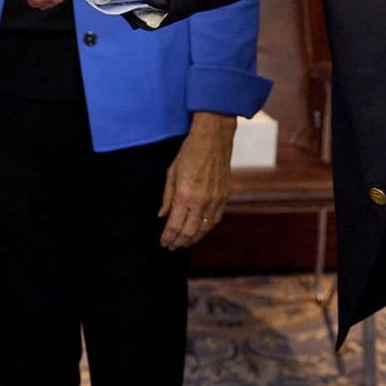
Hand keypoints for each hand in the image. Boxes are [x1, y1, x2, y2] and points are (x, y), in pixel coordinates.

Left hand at [158, 112, 236, 249]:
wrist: (213, 139)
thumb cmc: (190, 152)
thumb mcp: (171, 173)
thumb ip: (167, 197)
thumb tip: (162, 215)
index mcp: (184, 195)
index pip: (175, 225)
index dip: (168, 237)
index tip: (164, 242)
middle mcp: (201, 201)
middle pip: (189, 231)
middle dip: (179, 242)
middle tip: (171, 246)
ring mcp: (215, 200)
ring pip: (204, 229)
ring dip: (193, 239)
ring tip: (184, 243)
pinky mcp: (224, 197)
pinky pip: (215, 220)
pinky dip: (206, 229)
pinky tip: (200, 231)